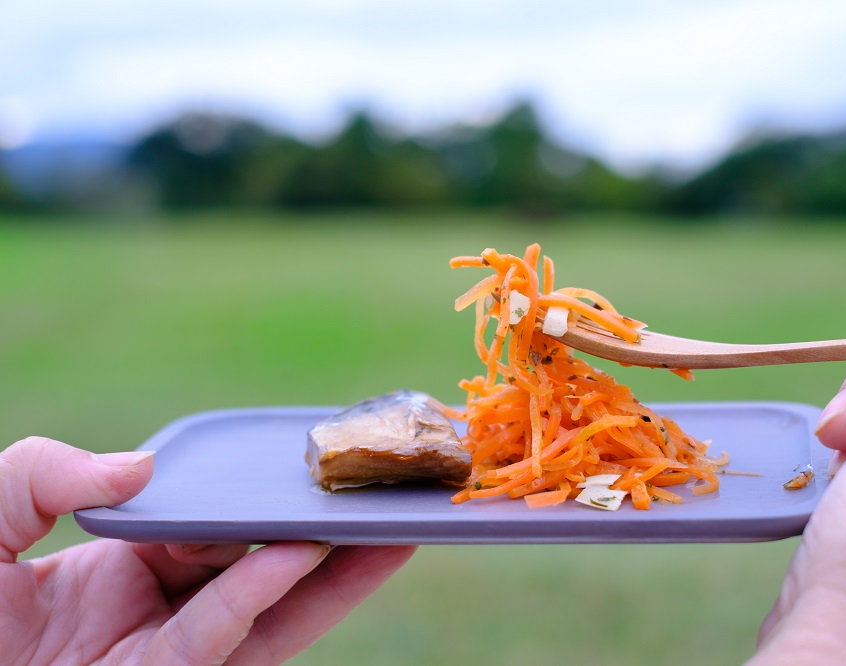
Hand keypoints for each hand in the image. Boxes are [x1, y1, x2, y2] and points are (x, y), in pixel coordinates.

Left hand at [0, 438, 415, 664]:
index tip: (311, 469)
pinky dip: (262, 593)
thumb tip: (142, 469)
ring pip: (265, 611)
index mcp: (121, 567)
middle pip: (258, 568)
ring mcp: (162, 654)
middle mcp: (155, 610)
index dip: (257, 498)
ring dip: (333, 574)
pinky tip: (303, 553)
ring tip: (395, 532)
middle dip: (325, 536)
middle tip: (384, 497)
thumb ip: (41, 473)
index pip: (209, 526)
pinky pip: (220, 635)